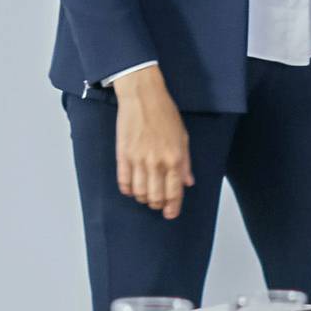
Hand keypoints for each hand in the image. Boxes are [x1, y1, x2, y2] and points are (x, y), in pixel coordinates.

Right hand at [112, 65, 195, 218]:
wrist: (143, 96)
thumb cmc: (165, 114)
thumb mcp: (183, 137)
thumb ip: (185, 162)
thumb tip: (188, 182)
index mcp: (174, 159)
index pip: (174, 192)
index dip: (173, 207)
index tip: (171, 214)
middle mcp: (156, 162)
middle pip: (155, 197)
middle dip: (158, 205)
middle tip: (158, 204)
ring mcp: (138, 160)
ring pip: (139, 193)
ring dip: (143, 198)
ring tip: (145, 195)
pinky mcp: (123, 155)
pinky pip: (124, 181)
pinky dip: (127, 189)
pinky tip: (131, 188)